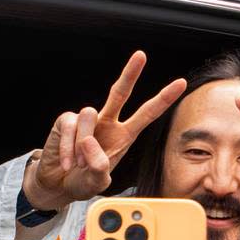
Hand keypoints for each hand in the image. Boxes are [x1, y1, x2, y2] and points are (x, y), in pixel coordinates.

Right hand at [25, 51, 186, 209]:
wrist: (58, 184)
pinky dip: (68, 148)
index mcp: (124, 135)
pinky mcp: (66, 120)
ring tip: (79, 164)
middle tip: (141, 55)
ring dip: (83, 144)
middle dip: (130, 73)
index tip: (181, 83)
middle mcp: (108, 122)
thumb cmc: (84, 180)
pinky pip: (70, 126)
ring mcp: (86, 120)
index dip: (164, 99)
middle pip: (120, 93)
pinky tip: (67, 162)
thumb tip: (89, 141)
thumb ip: (99, 167)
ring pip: (88, 115)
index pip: (148, 113)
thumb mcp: (98, 181)